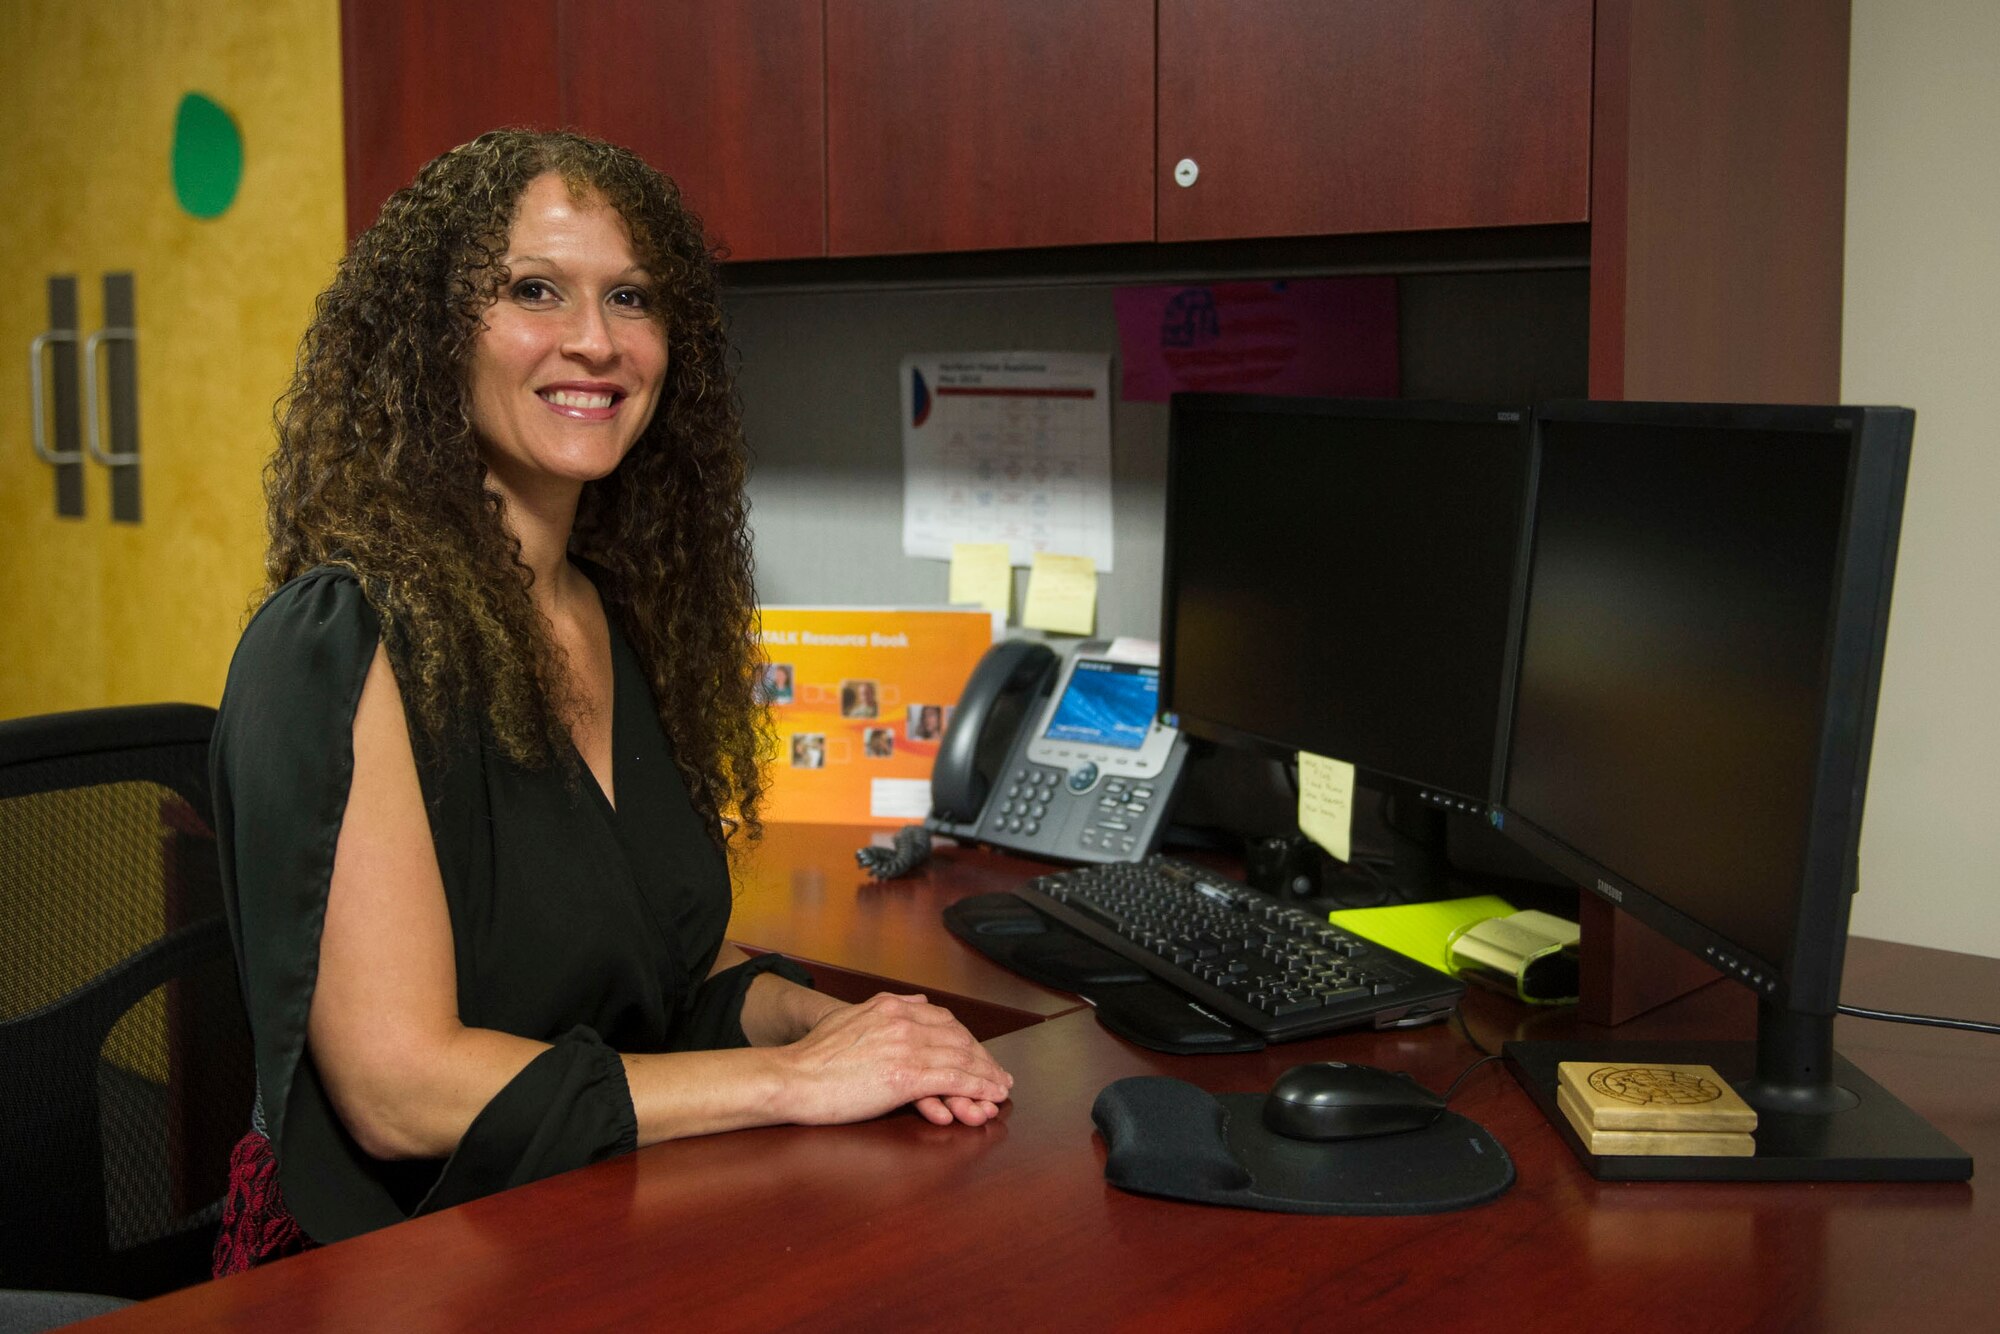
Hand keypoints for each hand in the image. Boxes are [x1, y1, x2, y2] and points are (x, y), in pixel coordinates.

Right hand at [776, 993, 1012, 1127]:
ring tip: (1000, 1089)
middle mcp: (903, 1021)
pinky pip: (954, 1080)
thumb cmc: (812, 1057)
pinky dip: (977, 1088)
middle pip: (958, 1038)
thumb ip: (884, 1009)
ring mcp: (906, 1047)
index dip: (966, 1038)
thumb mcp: (848, 1017)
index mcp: (890, 1007)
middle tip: (997, 1075)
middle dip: (982, 1057)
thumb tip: (916, 1001)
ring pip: (961, 1058)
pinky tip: (988, 1097)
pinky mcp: (906, 1075)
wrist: (791, 1078)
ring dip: (986, 1075)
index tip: (977, 1053)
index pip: (943, 1019)